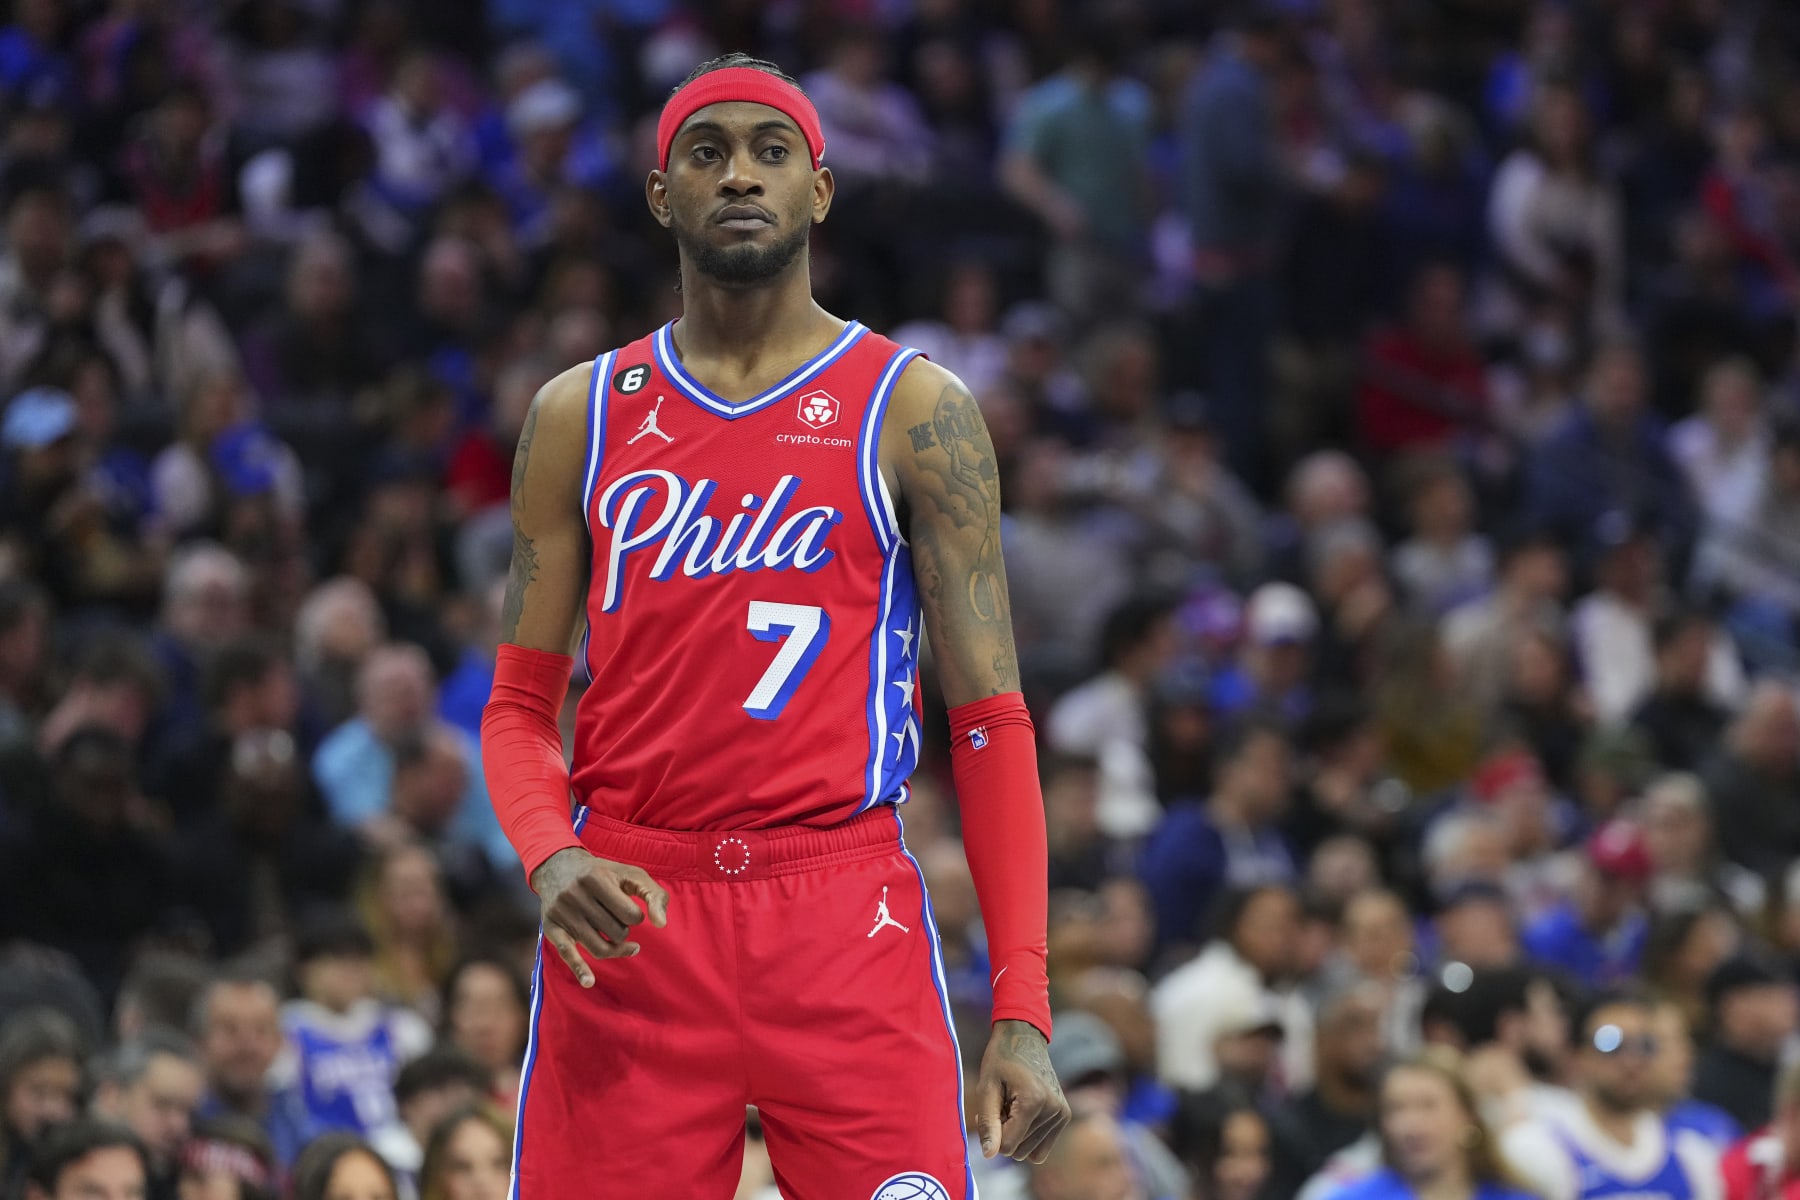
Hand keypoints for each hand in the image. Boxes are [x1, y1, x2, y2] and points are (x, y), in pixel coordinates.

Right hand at [530, 847, 669, 986]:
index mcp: (596, 878)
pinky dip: (580, 970)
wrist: (558, 867)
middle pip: (616, 933)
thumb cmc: (603, 873)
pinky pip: (567, 954)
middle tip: (615, 918)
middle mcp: (575, 894)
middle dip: (623, 930)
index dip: (636, 916)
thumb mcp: (631, 874)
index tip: (628, 909)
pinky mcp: (551, 928)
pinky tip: (589, 982)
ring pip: (599, 947)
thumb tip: (661, 924)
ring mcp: (562, 913)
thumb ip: (654, 895)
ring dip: (614, 947)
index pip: (631, 915)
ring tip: (615, 938)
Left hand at [974, 1019, 1069, 1163]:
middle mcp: (1053, 1110)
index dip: (993, 1132)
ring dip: (1016, 1135)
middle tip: (1002, 1105)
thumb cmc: (1000, 1061)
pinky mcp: (1065, 1116)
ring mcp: (1062, 1114)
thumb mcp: (986, 1088)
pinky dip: (1029, 1136)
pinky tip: (1024, 1113)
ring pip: (1029, 1153)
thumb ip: (988, 1123)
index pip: (1007, 1146)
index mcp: (1033, 1101)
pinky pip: (1042, 1148)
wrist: (1025, 1038)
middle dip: (1005, 1134)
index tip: (990, 1108)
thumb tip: (989, 1155)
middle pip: (1018, 1152)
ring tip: (1013, 1107)